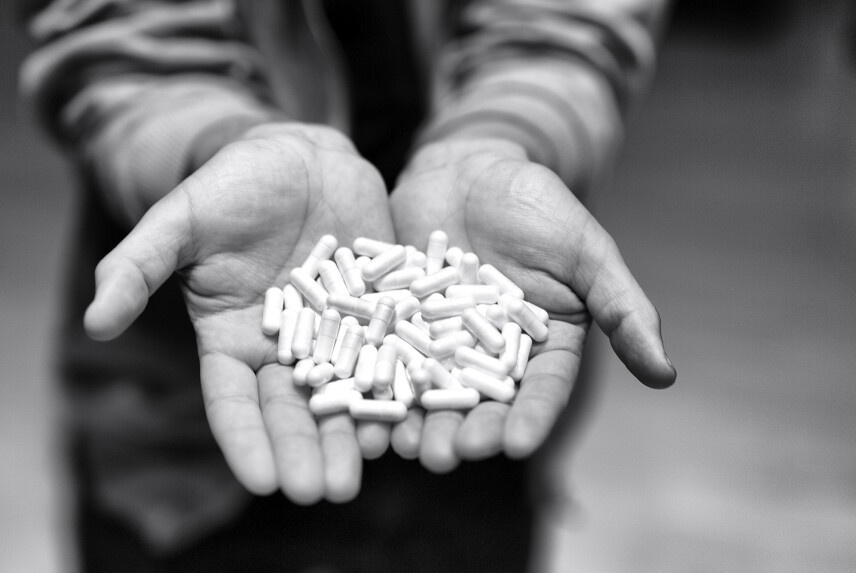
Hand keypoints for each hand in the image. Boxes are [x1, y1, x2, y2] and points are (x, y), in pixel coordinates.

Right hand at [83, 123, 395, 502]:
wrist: (294, 156)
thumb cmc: (228, 186)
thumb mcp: (178, 222)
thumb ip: (136, 267)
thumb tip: (93, 322)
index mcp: (233, 340)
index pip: (234, 402)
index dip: (247, 441)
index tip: (264, 482)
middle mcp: (285, 347)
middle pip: (295, 410)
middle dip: (308, 451)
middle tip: (325, 491)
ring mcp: (336, 330)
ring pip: (347, 389)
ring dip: (358, 430)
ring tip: (373, 462)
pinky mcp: (379, 307)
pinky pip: (392, 347)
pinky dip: (401, 377)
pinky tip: (415, 407)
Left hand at [389, 139, 675, 471]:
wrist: (472, 166)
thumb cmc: (538, 204)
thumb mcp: (586, 251)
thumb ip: (622, 309)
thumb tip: (668, 376)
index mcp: (540, 346)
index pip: (539, 391)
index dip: (529, 418)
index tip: (515, 445)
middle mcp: (488, 354)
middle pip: (478, 402)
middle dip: (464, 431)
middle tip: (448, 456)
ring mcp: (437, 340)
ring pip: (426, 388)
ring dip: (414, 421)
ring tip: (399, 447)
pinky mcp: (393, 321)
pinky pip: (381, 354)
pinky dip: (370, 379)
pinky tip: (357, 403)